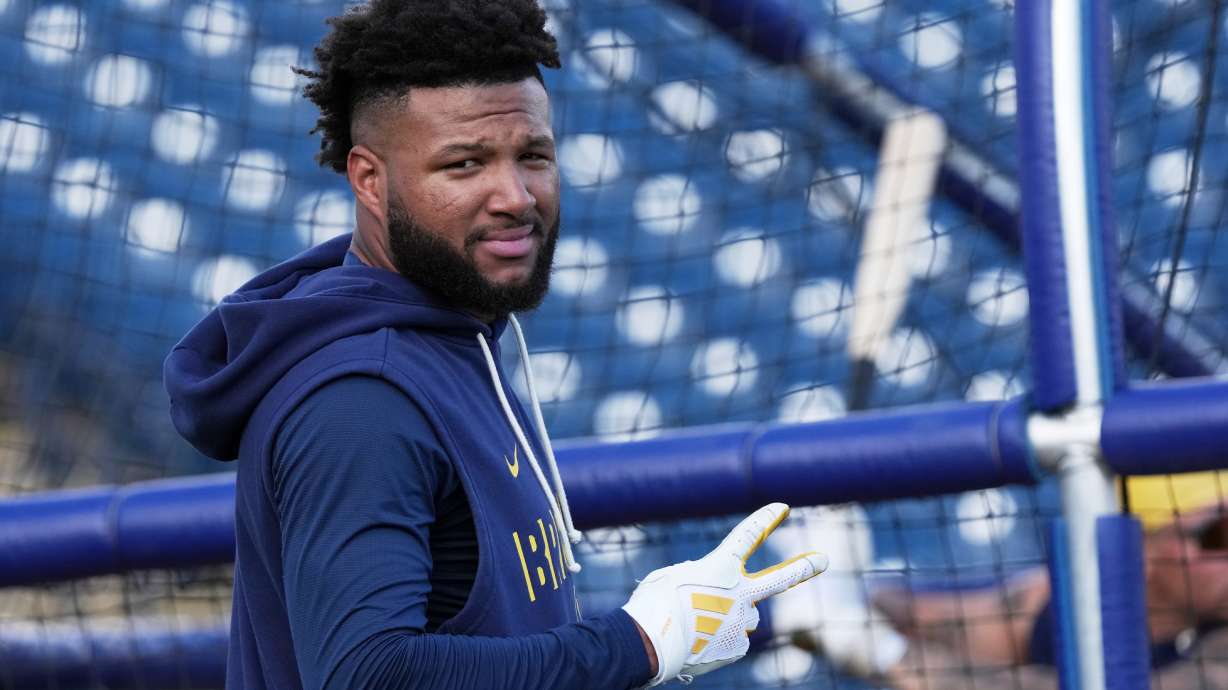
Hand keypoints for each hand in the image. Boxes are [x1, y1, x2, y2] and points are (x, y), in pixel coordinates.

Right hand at [622, 503, 826, 685]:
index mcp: (719, 567)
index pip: (748, 536)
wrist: (650, 644)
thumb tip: (717, 593)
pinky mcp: (737, 647)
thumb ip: (701, 577)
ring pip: (742, 615)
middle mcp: (738, 593)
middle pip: (780, 579)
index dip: (766, 520)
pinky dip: (719, 638)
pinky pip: (733, 638)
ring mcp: (741, 622)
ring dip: (726, 616)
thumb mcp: (674, 577)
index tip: (782, 508)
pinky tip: (700, 640)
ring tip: (698, 625)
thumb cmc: (655, 604)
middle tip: (824, 559)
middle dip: (804, 568)